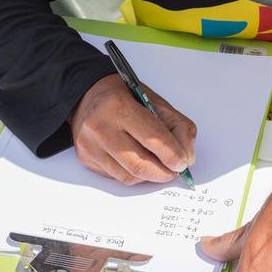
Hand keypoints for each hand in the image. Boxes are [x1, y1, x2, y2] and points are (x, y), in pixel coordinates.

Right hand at [70, 74, 196, 184]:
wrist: (87, 94)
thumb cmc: (124, 97)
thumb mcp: (156, 102)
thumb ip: (178, 127)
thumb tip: (186, 158)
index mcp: (119, 106)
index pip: (153, 138)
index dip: (173, 155)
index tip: (183, 162)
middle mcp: (100, 127)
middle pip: (139, 164)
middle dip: (164, 172)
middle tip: (174, 169)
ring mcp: (90, 145)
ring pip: (129, 175)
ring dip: (150, 175)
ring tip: (159, 166)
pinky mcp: (86, 158)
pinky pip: (117, 176)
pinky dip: (134, 174)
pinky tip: (139, 161)